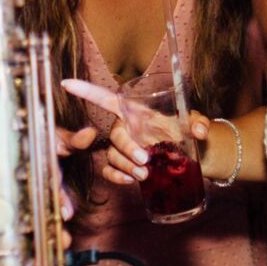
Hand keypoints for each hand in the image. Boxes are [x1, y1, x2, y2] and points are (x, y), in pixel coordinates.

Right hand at [61, 78, 210, 185]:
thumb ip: (197, 122)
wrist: (191, 155)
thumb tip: (200, 130)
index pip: (107, 99)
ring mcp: (123, 148)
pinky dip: (118, 177)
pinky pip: (111, 171)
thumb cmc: (186, 132)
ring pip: (112, 156)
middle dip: (127, 148)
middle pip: (115, 135)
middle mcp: (125, 128)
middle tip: (145, 160)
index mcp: (135, 111)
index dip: (87, 91)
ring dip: (125, 166)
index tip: (66, 84)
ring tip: (145, 175)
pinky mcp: (125, 166)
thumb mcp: (194, 123)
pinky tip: (132, 181)